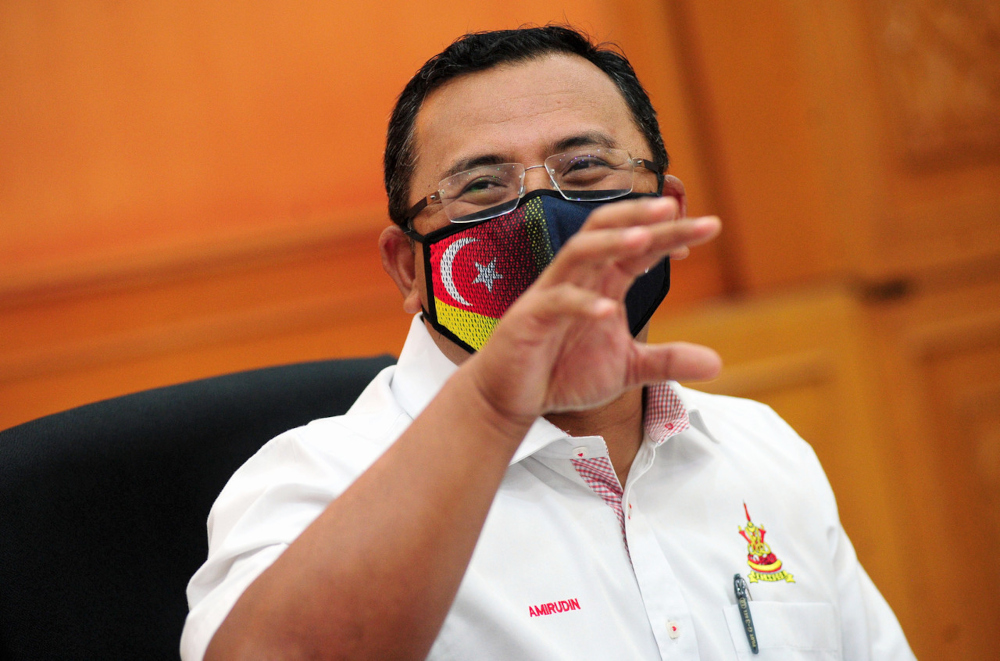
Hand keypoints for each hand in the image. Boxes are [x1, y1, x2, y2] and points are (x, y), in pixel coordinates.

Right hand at [466, 196, 721, 422]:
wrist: (512, 396)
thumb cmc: (564, 372)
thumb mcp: (626, 368)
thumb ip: (666, 361)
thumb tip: (717, 364)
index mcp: (603, 282)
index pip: (639, 247)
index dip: (671, 234)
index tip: (710, 226)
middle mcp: (579, 278)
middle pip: (608, 230)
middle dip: (639, 216)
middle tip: (674, 206)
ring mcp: (552, 293)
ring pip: (579, 252)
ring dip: (611, 242)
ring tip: (645, 237)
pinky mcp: (530, 319)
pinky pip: (556, 302)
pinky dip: (581, 304)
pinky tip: (607, 311)